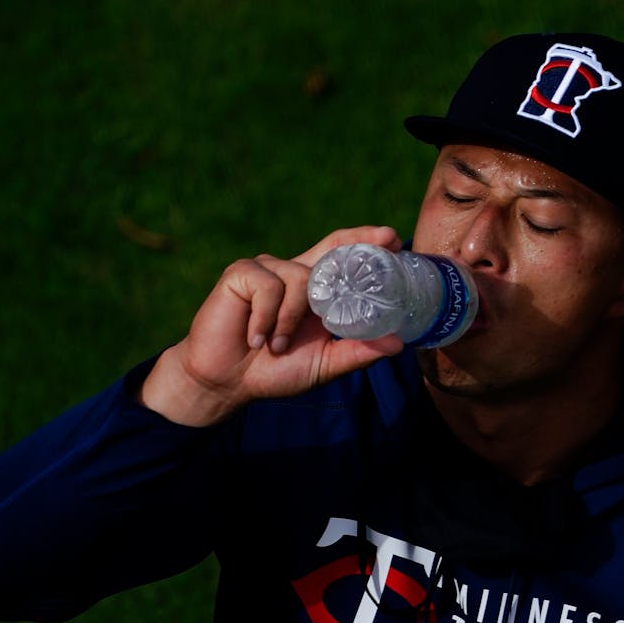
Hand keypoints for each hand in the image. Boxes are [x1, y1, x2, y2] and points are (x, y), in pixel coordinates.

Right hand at [140, 226, 405, 425]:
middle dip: (359, 241)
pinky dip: (266, 318)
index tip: (394, 239)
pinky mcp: (240, 274)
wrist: (225, 383)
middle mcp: (292, 273)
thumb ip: (356, 352)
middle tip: (387, 239)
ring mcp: (266, 269)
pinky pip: (268, 287)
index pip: (342, 257)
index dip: (365, 244)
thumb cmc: (272, 372)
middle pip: (330, 246)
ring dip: (291, 319)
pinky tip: (255, 338)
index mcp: (313, 290)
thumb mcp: (323, 363)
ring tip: (276, 346)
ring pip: (299, 278)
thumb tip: (399, 344)